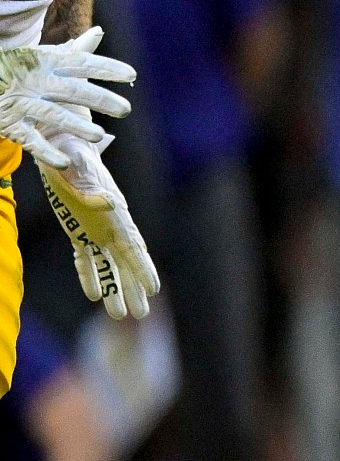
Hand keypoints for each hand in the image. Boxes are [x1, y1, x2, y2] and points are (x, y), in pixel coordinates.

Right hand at [0, 27, 131, 170]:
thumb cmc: (20, 70)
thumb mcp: (44, 57)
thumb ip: (75, 51)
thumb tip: (98, 33)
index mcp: (47, 63)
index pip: (81, 63)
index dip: (105, 68)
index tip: (131, 75)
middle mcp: (37, 81)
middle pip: (72, 89)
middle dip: (99, 99)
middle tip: (125, 109)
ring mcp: (23, 103)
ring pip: (51, 114)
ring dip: (75, 125)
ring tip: (98, 135)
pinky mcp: (11, 123)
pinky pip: (30, 139)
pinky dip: (47, 152)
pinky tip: (65, 162)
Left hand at [40, 136, 156, 318]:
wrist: (62, 146)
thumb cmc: (72, 153)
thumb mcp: (79, 166)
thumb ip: (90, 183)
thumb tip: (107, 201)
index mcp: (115, 212)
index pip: (133, 246)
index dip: (144, 268)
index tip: (155, 288)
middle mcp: (110, 224)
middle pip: (125, 262)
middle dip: (134, 288)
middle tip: (141, 314)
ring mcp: (95, 229)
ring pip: (108, 264)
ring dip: (115, 288)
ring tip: (120, 315)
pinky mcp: (78, 230)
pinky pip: (85, 258)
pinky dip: (89, 275)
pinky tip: (94, 294)